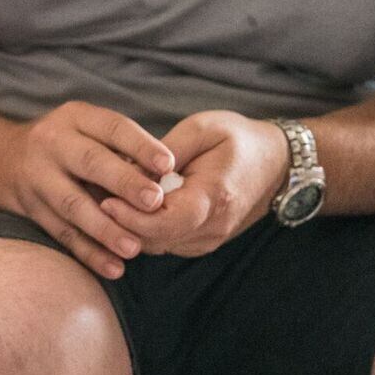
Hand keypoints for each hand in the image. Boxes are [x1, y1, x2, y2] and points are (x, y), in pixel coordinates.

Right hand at [0, 101, 174, 279]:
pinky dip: (89, 253)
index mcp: (75, 118)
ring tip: (134, 248)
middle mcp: (52, 143)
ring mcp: (38, 177)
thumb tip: (168, 183)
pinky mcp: (31, 208)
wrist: (1, 157)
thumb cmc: (68, 144)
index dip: (139, 145)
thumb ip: (123, 151)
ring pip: (72, 204)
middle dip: (124, 183)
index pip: (111, 127)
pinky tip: (114, 268)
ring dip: (104, 228)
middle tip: (154, 202)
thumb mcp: (88, 130)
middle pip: (89, 162)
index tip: (167, 165)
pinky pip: (62, 233)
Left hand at [99, 110, 286, 256]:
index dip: (130, 216)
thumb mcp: (201, 129)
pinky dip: (143, 231)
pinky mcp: (202, 241)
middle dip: (122, 223)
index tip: (104, 199)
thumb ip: (162, 152)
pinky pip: (165, 243)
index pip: (164, 222)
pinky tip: (128, 209)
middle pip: (155, 240)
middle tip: (96, 200)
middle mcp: (213, 227)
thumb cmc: (238, 139)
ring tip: (106, 202)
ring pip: (156, 246)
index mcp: (214, 198)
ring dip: (130, 229)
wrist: (278, 163)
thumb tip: (127, 170)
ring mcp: (209, 239)